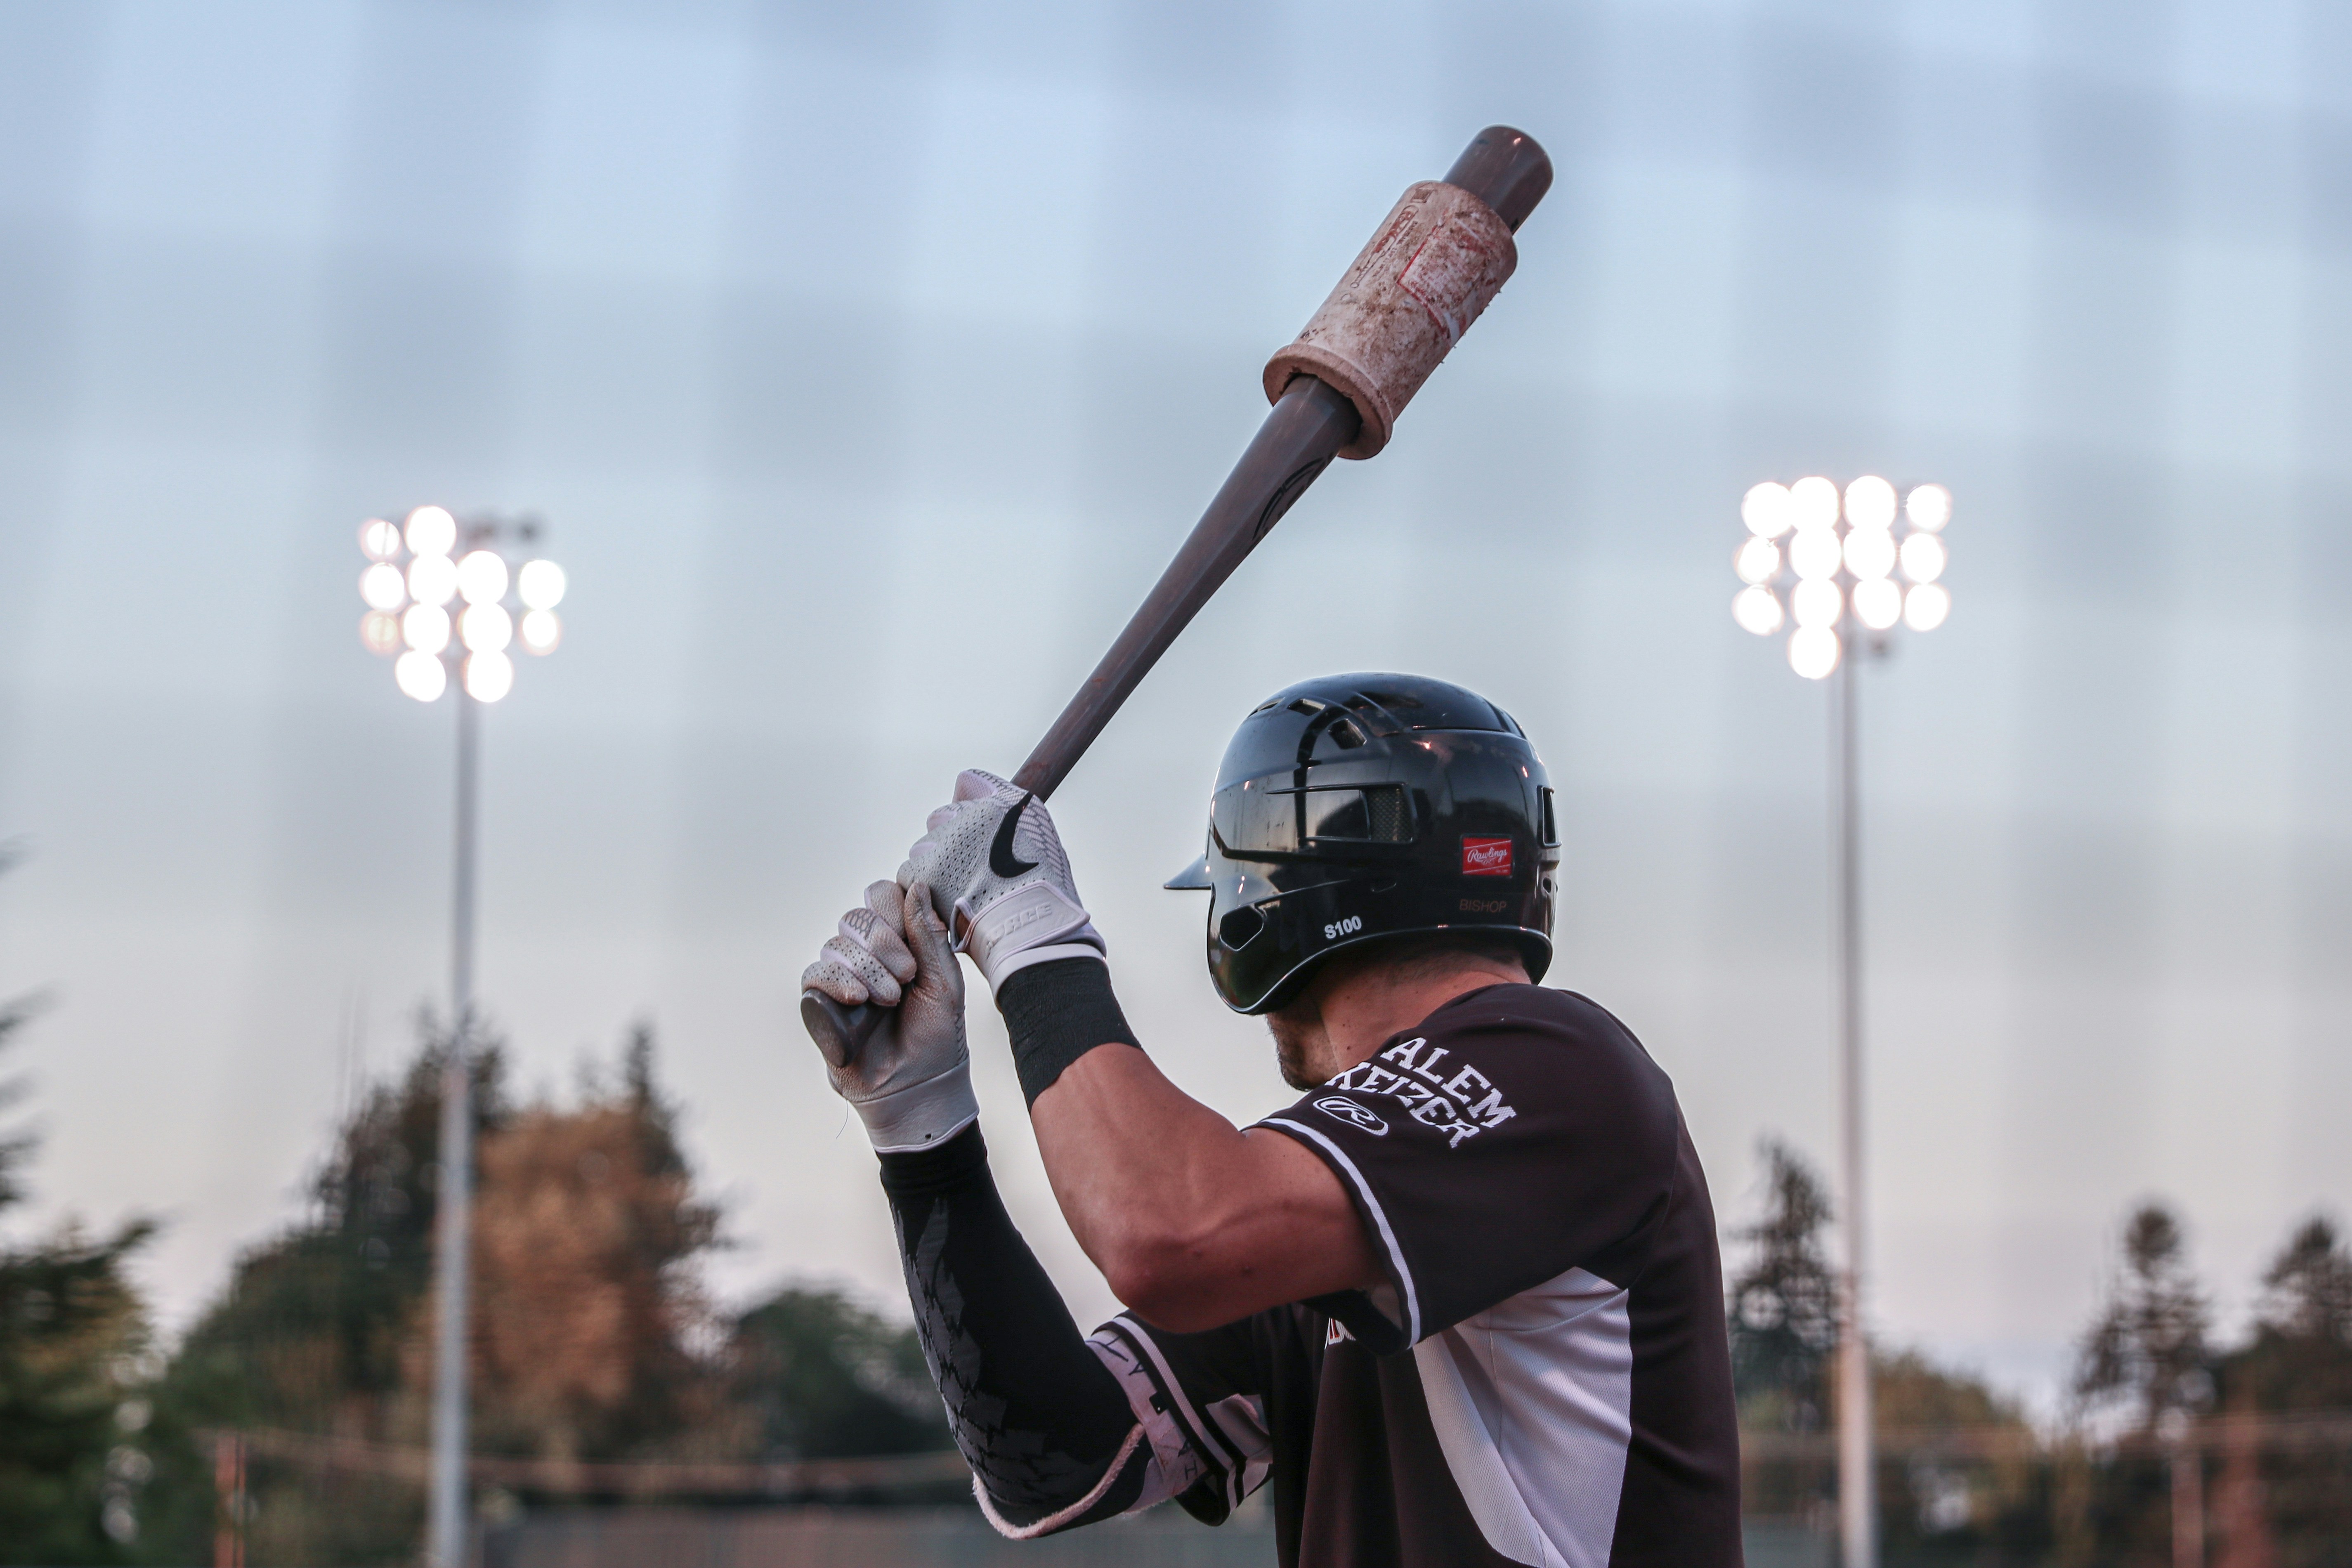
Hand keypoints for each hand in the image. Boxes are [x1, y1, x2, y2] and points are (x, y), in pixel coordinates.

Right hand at [800, 880, 977, 1151]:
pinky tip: (858, 1000)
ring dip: (866, 968)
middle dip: (884, 942)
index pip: (882, 896)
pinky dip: (837, 981)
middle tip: (907, 977)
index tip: (913, 941)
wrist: (919, 1086)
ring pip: (836, 943)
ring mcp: (842, 977)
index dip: (894, 909)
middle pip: (858, 916)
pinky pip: (814, 973)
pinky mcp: (820, 1002)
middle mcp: (866, 954)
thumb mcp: (943, 980)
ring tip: (888, 1000)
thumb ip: (927, 933)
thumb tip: (916, 883)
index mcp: (898, 942)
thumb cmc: (937, 1035)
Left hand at [898, 769, 1103, 993]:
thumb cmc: (1043, 890)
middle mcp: (970, 814)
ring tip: (962, 892)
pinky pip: (910, 873)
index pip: (969, 782)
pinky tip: (946, 903)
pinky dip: (923, 889)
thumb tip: (973, 789)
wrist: (1030, 929)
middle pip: (942, 817)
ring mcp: (945, 842)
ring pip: (924, 847)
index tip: (983, 835)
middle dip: (951, 840)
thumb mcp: (1040, 837)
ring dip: (935, 866)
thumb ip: (1009, 809)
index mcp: (1001, 802)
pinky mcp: (924, 871)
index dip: (972, 811)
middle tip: (973, 871)